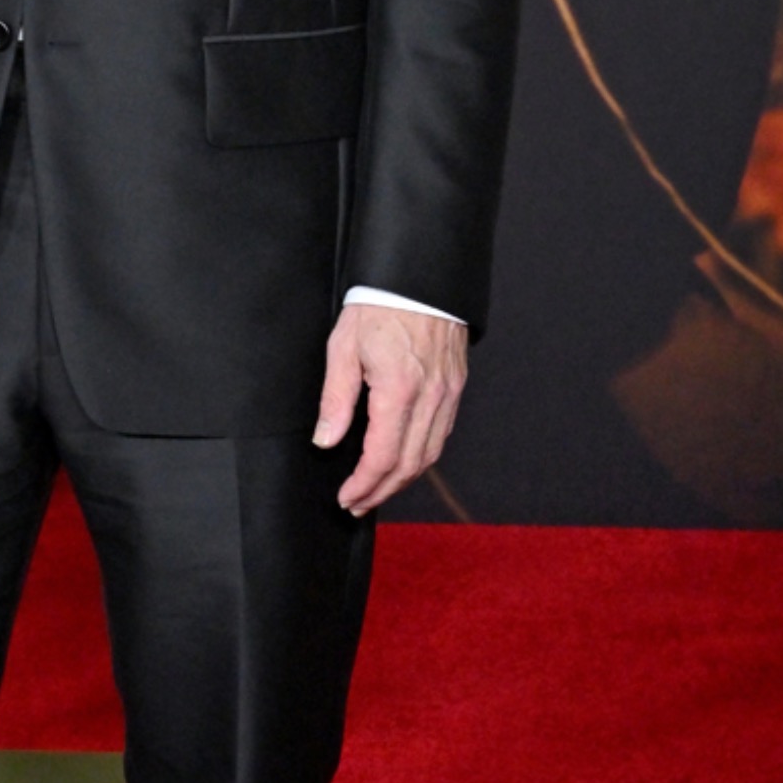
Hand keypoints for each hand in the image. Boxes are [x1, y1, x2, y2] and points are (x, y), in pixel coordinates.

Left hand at [314, 301, 468, 512]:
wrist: (418, 279)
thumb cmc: (378, 307)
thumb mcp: (342, 348)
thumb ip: (335, 399)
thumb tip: (326, 440)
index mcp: (399, 389)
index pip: (382, 456)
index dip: (364, 484)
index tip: (346, 497)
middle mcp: (430, 397)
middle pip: (409, 464)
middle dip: (381, 491)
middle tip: (357, 504)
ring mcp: (448, 394)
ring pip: (430, 454)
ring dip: (402, 480)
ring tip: (376, 491)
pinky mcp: (456, 388)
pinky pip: (441, 435)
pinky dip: (420, 457)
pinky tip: (401, 462)